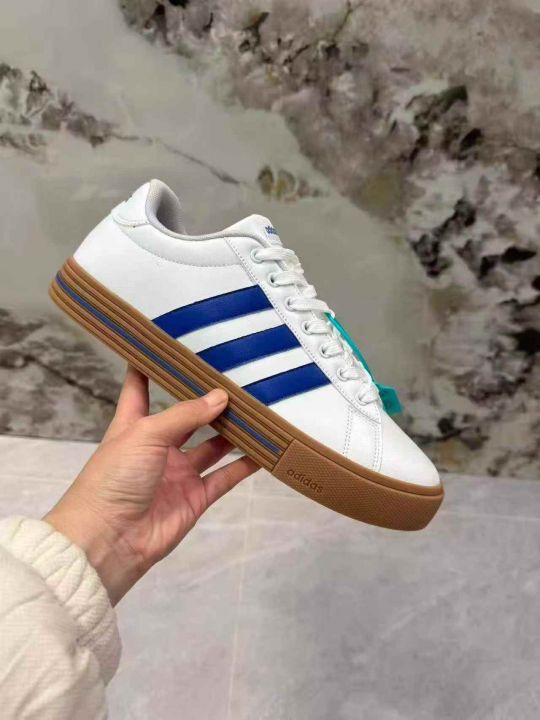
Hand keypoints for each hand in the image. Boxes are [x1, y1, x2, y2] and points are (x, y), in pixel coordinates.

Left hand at [45, 367, 257, 604]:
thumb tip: (221, 396)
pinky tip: (265, 450)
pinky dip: (245, 465)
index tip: (173, 342)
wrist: (109, 540)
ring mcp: (178, 472)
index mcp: (134, 424)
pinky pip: (225, 477)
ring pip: (212, 445)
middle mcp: (157, 445)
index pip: (141, 386)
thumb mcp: (145, 434)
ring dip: (233, 430)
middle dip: (209, 399)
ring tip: (259, 408)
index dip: (153, 364)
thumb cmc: (115, 476)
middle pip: (187, 416)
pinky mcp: (195, 497)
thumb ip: (185, 415)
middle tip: (238, 377)